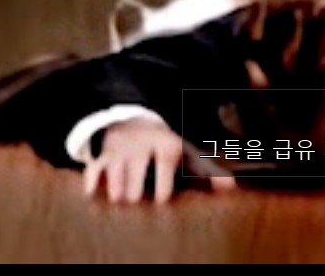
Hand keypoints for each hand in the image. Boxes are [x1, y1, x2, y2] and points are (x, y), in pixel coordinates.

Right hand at [80, 118, 238, 203]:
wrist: (138, 121)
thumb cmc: (168, 147)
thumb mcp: (189, 154)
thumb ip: (209, 171)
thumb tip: (231, 188)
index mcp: (166, 145)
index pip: (164, 160)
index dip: (162, 181)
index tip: (161, 200)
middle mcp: (143, 146)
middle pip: (136, 166)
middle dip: (134, 185)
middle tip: (135, 203)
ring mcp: (122, 150)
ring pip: (115, 167)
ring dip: (115, 183)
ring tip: (118, 200)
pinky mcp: (104, 155)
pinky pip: (95, 165)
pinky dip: (92, 178)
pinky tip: (92, 194)